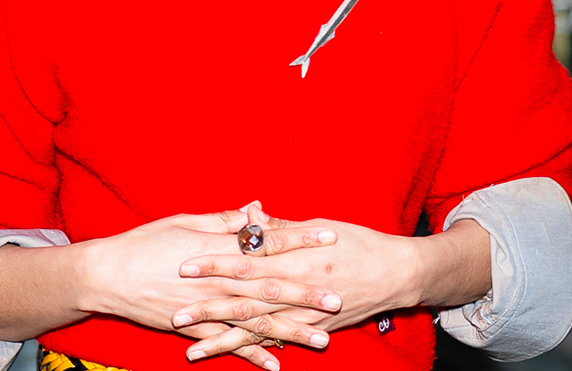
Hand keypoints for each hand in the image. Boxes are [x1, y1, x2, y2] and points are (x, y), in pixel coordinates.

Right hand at [81, 206, 341, 367]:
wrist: (109, 275)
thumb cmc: (147, 241)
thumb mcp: (187, 221)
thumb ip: (225, 220)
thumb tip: (256, 210)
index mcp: (220, 249)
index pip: (269, 242)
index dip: (300, 239)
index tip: (329, 237)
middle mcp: (220, 281)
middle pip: (271, 287)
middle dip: (306, 293)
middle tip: (338, 298)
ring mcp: (208, 308)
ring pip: (257, 321)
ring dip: (290, 331)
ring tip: (322, 339)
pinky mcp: (195, 329)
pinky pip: (229, 345)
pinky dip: (252, 354)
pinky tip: (276, 365)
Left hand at [173, 208, 489, 360]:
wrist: (396, 274)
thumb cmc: (356, 242)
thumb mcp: (316, 226)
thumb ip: (280, 227)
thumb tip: (249, 215)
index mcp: (295, 256)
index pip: (246, 259)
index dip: (215, 262)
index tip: (185, 262)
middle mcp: (296, 288)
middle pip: (245, 299)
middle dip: (208, 306)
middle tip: (175, 311)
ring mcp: (304, 314)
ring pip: (257, 328)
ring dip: (223, 338)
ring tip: (190, 346)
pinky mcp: (312, 330)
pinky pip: (278, 343)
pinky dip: (255, 352)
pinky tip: (233, 359)